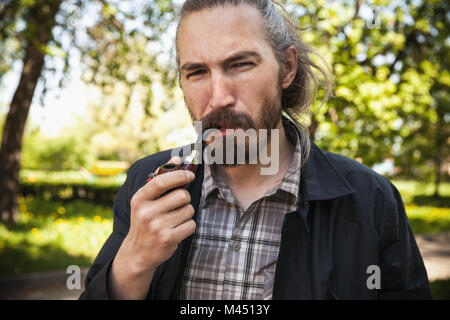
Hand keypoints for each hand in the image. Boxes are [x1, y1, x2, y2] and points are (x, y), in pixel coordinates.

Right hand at [123, 156, 196, 272]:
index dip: (179, 176)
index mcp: (140, 199)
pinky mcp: (168, 238)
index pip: (162, 181)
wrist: (138, 253)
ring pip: (188, 210)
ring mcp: (157, 226)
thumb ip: (161, 178)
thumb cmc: (145, 221)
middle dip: (185, 199)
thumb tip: (177, 159)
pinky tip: (177, 229)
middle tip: (177, 205)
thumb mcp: (146, 200)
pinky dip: (188, 226)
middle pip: (182, 195)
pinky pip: (191, 224)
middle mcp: (146, 212)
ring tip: (174, 219)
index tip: (190, 175)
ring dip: (186, 213)